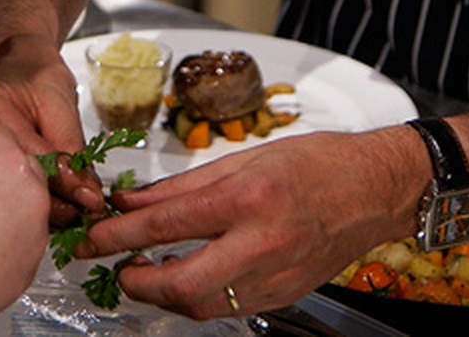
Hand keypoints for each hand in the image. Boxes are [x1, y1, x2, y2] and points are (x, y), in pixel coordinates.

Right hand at [0, 37, 103, 225]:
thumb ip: (71, 150)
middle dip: (50, 201)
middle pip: (8, 182)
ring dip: (33, 202)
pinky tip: (37, 200)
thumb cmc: (33, 72)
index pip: (29, 160)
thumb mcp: (61, 104)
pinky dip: (16, 195)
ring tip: (64, 207)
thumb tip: (85, 193)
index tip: (90, 201)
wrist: (12, 59)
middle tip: (81, 210)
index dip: (65, 186)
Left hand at [84, 128, 426, 318]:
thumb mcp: (244, 159)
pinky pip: (228, 308)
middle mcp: (262, 242)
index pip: (166, 224)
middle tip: (115, 266)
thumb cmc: (318, 164)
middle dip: (135, 280)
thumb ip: (183, 186)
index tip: (94, 238)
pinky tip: (188, 277)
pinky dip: (197, 298)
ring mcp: (276, 275)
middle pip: (179, 282)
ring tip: (147, 270)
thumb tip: (137, 201)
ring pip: (201, 305)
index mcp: (248, 197)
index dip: (118, 235)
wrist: (375, 189)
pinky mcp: (284, 293)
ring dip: (163, 293)